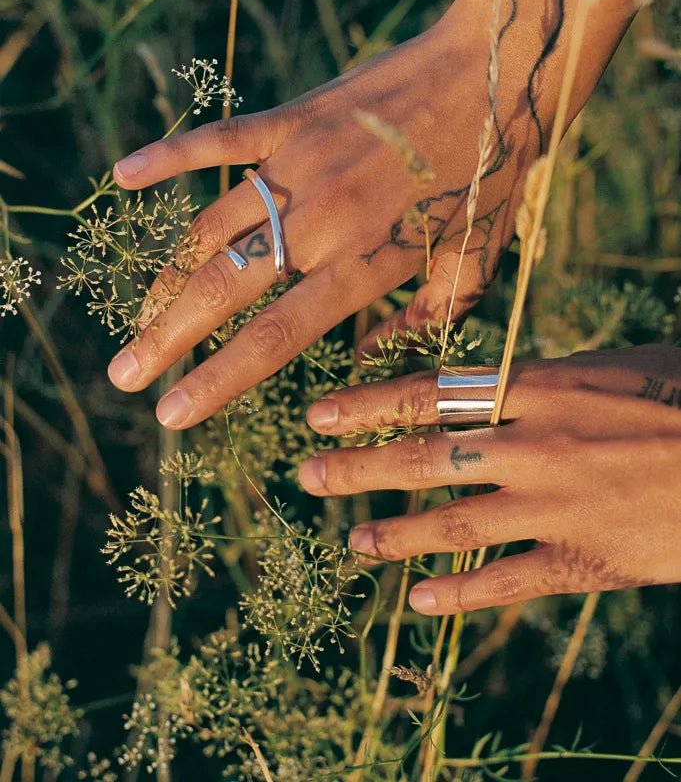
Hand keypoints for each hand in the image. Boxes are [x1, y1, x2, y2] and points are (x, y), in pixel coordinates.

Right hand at [107, 0, 531, 427]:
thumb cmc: (491, 178)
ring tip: (141, 314)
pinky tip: (123, 176)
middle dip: (167, 338)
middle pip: (225, 290)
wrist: (497, 72)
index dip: (217, 379)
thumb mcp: (473, 267)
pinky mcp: (294, 118)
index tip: (172, 412)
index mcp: (363, 266)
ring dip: (169, 275)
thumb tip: (369, 361)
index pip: (274, 338)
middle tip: (125, 374)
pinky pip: (219, 142)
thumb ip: (421, 323)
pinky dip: (168, 159)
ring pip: (213, 229)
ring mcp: (300, 165)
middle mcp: (321, 222)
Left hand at [298, 345, 680, 613]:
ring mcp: (556, 505)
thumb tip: (487, 386)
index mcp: (539, 387)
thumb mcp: (607, 368)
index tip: (318, 413)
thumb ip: (542, 382)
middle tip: (307, 476)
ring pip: (452, 524)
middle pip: (422, 458)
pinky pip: (506, 581)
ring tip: (354, 544)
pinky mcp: (585, 559)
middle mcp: (534, 444)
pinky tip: (419, 601)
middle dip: (356, 468)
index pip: (429, 395)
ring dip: (394, 535)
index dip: (367, 405)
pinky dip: (458, 593)